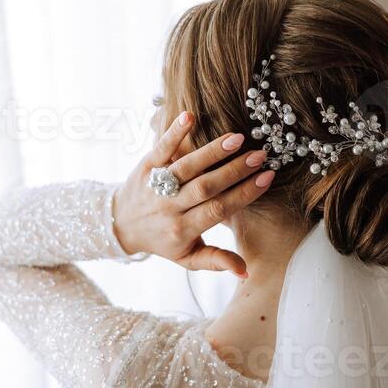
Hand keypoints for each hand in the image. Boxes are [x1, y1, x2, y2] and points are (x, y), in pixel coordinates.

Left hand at [112, 113, 273, 276]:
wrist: (120, 224)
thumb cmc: (162, 240)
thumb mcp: (188, 258)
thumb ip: (216, 261)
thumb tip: (244, 270)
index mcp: (183, 230)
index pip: (218, 210)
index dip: (244, 194)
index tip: (267, 178)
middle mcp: (169, 207)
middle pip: (206, 187)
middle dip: (235, 171)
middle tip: (260, 156)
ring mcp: (156, 185)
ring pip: (187, 167)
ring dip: (212, 152)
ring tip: (238, 139)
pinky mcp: (145, 166)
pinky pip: (160, 149)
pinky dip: (174, 133)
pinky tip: (190, 117)